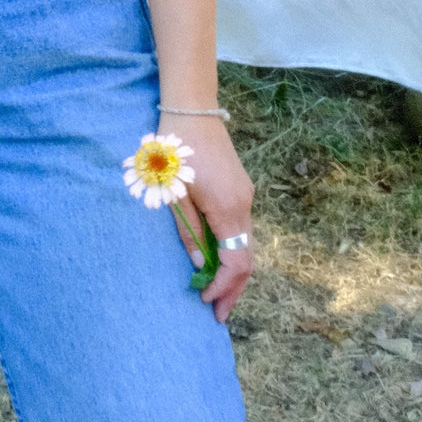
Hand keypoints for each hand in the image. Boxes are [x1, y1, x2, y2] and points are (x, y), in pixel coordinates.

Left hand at [167, 114, 254, 322]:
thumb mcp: (174, 194)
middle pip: (247, 258)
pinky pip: (240, 228)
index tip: (205, 302)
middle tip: (216, 313)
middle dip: (233, 288)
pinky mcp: (241, 188)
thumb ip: (188, 231)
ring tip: (215, 292)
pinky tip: (216, 259)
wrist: (192, 109)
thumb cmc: (175, 150)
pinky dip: (231, 250)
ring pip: (246, 244)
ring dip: (233, 271)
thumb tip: (198, 264)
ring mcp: (246, 195)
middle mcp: (245, 205)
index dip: (222, 287)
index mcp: (229, 209)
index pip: (235, 262)